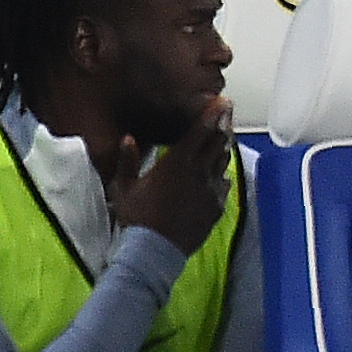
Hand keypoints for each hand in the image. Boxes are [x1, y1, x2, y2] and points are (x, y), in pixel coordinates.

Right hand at [106, 96, 233, 255]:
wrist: (155, 250)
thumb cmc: (137, 217)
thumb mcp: (124, 187)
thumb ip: (128, 161)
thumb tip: (127, 139)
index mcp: (177, 162)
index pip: (201, 131)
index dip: (213, 114)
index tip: (223, 101)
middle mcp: (199, 171)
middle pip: (218, 142)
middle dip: (224, 125)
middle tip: (227, 113)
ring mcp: (211, 190)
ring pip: (223, 161)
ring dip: (224, 148)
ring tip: (224, 138)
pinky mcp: (217, 207)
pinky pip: (224, 185)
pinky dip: (222, 176)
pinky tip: (219, 175)